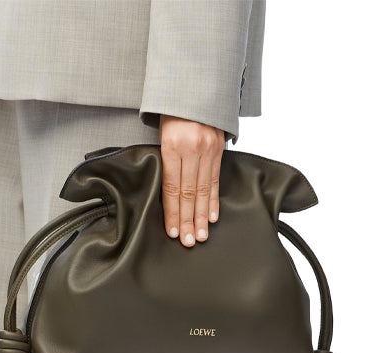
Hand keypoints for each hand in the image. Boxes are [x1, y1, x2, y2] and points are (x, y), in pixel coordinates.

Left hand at [158, 114, 224, 247]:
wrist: (196, 84)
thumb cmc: (173, 108)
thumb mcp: (161, 130)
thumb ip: (164, 159)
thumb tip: (164, 190)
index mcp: (172, 146)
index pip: (172, 188)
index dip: (172, 213)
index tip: (173, 231)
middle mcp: (192, 149)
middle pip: (188, 193)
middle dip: (188, 220)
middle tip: (189, 241)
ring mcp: (208, 149)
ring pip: (203, 189)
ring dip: (201, 215)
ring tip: (201, 235)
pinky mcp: (219, 148)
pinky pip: (215, 179)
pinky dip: (213, 199)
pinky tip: (211, 216)